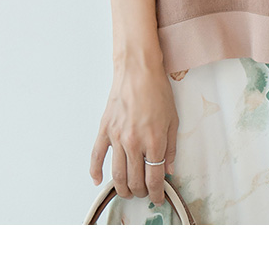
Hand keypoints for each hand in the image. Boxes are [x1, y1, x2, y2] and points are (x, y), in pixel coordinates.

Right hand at [90, 58, 178, 205]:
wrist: (138, 70)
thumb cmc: (157, 91)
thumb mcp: (173, 120)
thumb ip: (171, 147)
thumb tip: (169, 169)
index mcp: (154, 141)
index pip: (154, 178)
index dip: (156, 193)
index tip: (157, 198)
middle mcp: (134, 142)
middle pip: (135, 180)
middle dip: (140, 192)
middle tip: (144, 193)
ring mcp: (117, 137)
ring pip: (117, 174)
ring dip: (122, 188)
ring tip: (128, 192)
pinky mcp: (104, 129)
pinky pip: (97, 155)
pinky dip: (95, 171)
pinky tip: (98, 180)